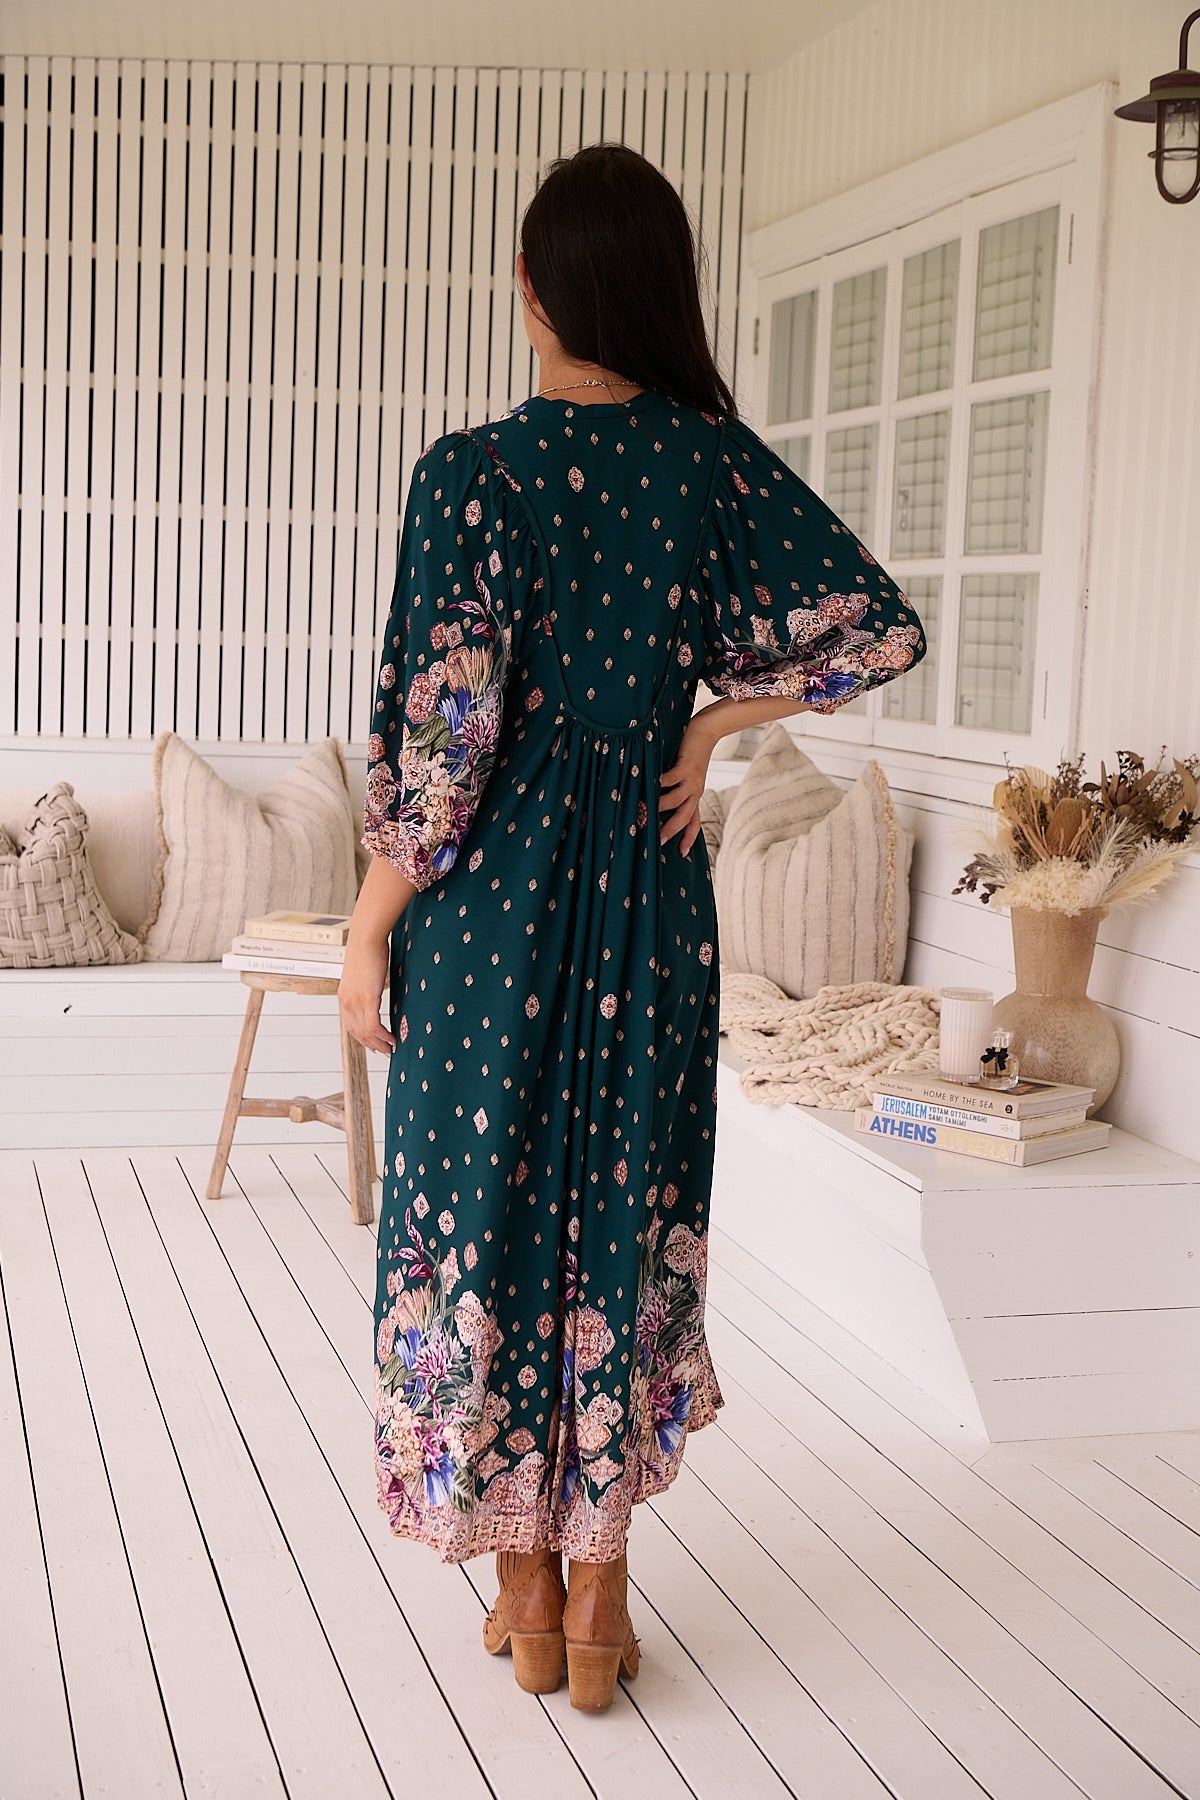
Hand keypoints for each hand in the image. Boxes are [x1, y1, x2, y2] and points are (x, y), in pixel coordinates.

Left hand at [338, 931, 395, 1053]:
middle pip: (357, 1033)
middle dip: (372, 1045)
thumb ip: (366, 984)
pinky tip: (392, 1038)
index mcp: (344, 996)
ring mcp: (355, 1001)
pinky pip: (374, 1025)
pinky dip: (383, 1035)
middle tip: (386, 1052)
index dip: (362, 1039)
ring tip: (392, 1048)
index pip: (350, 1025)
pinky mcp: (367, 998)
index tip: (374, 1045)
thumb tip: (375, 987)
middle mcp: (346, 1002)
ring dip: (379, 1043)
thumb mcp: (363, 971)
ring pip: (366, 1033)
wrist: (365, 937)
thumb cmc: (367, 949)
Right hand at [658, 719, 717, 854]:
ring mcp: (692, 780)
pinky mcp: (687, 767)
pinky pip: (671, 779)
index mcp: (694, 795)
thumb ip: (674, 786)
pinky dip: (659, 783)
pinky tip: (649, 785)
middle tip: (658, 840)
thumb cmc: (692, 751)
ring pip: (676, 801)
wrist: (707, 731)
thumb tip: (657, 795)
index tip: (681, 854)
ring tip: (645, 811)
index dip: (687, 837)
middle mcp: (695, 791)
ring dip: (660, 807)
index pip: (693, 821)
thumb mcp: (686, 774)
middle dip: (671, 830)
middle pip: (684, 817)